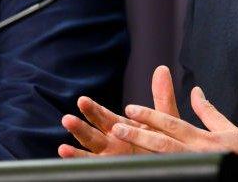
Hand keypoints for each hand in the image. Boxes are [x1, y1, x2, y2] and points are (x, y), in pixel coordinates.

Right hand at [59, 65, 180, 157]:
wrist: (174, 165)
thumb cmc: (168, 144)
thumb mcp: (166, 120)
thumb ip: (162, 97)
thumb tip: (162, 68)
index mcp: (124, 128)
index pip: (104, 118)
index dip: (94, 110)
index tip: (83, 101)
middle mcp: (114, 143)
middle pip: (93, 134)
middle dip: (81, 127)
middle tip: (68, 119)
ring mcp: (113, 158)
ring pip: (92, 151)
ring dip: (79, 149)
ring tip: (63, 147)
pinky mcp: (115, 170)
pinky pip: (96, 167)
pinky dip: (81, 163)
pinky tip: (69, 157)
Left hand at [110, 68, 237, 162]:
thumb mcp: (227, 128)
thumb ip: (207, 111)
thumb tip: (195, 90)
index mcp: (202, 138)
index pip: (171, 124)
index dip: (150, 116)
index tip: (131, 108)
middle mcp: (195, 152)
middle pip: (162, 143)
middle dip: (139, 135)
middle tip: (118, 128)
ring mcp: (193, 165)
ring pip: (163, 159)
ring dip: (142, 152)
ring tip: (123, 143)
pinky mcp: (194, 174)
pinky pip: (172, 172)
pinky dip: (155, 168)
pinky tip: (139, 167)